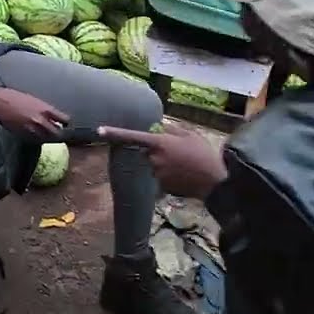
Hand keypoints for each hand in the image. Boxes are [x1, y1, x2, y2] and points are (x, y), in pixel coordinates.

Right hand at [0, 87, 68, 139]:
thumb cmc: (13, 96)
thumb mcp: (33, 100)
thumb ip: (43, 109)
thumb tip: (51, 116)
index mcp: (45, 109)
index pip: (64, 119)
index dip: (66, 123)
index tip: (66, 124)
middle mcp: (41, 121)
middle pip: (57, 133)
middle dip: (60, 134)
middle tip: (60, 135)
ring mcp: (32, 130)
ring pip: (46, 139)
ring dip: (48, 138)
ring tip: (49, 137)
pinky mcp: (23, 135)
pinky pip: (35, 140)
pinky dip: (37, 139)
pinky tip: (36, 136)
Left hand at [98, 123, 227, 198]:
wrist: (214, 182)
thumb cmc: (204, 154)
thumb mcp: (191, 135)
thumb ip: (172, 130)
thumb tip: (160, 126)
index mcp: (160, 143)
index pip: (133, 136)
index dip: (115, 133)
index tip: (99, 130)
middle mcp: (154, 159)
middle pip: (147, 152)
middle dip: (157, 151)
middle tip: (179, 152)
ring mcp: (157, 174)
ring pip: (155, 166)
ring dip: (165, 164)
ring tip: (185, 164)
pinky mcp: (162, 187)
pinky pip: (161, 177)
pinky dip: (170, 175)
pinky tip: (184, 175)